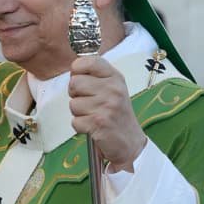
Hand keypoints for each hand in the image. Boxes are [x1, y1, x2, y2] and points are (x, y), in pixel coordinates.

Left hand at [68, 56, 146, 171]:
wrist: (130, 142)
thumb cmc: (116, 113)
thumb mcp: (112, 88)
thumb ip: (94, 76)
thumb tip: (73, 70)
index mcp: (115, 77)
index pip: (88, 61)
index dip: (78, 70)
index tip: (82, 79)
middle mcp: (113, 89)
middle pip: (74, 82)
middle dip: (75, 95)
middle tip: (89, 102)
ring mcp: (107, 106)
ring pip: (72, 104)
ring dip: (79, 113)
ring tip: (94, 115)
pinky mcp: (99, 123)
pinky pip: (75, 121)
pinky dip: (80, 126)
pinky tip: (94, 126)